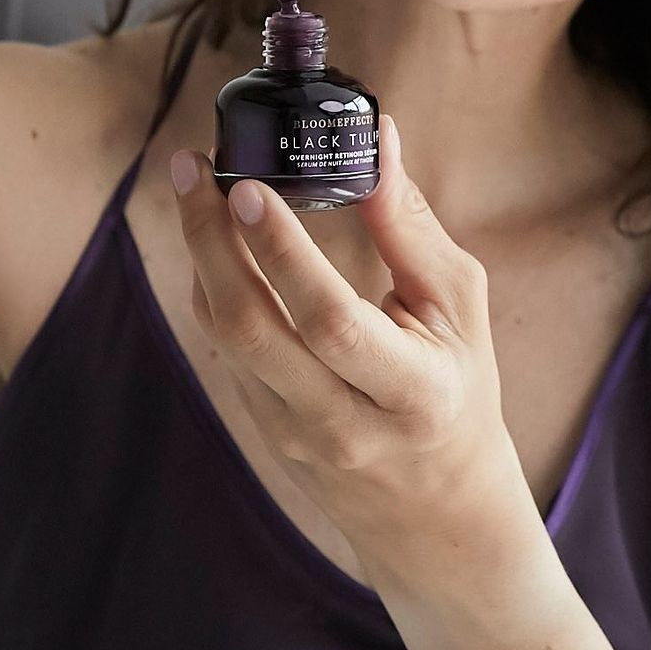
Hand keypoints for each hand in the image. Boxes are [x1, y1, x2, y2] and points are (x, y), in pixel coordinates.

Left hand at [169, 117, 534, 575]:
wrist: (437, 511)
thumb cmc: (459, 389)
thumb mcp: (460, 310)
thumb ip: (412, 228)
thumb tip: (377, 138)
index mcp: (410, 392)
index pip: (329, 321)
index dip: (281, 251)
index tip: (246, 185)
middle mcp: (341, 422)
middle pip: (250, 328)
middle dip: (210, 240)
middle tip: (192, 167)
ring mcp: (291, 433)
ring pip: (224, 337)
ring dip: (200, 254)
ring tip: (191, 183)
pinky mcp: (261, 429)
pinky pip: (223, 348)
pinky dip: (212, 284)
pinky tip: (211, 236)